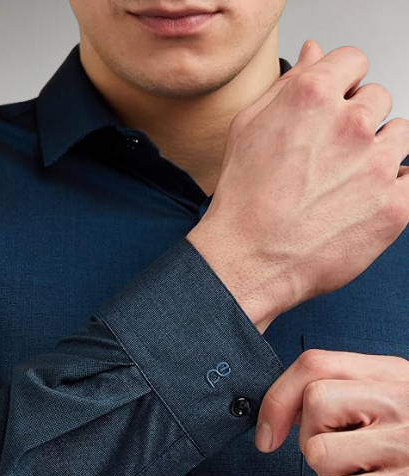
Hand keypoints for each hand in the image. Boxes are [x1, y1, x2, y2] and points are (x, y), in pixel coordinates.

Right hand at [186, 40, 408, 332]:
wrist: (249, 260)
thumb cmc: (243, 201)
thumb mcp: (248, 128)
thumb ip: (287, 85)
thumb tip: (314, 54)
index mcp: (312, 97)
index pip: (353, 62)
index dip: (341, 84)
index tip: (335, 105)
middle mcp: (349, 125)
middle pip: (378, 99)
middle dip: (357, 121)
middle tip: (330, 156)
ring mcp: (376, 166)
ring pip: (399, 136)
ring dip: (377, 152)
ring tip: (344, 181)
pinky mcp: (394, 206)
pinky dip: (392, 187)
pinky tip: (362, 200)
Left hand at [255, 349, 408, 475]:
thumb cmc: (393, 470)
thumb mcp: (368, 418)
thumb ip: (332, 399)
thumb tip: (275, 409)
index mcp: (391, 376)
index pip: (315, 364)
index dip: (279, 397)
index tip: (268, 431)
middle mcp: (403, 400)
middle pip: (316, 401)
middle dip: (310, 438)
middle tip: (341, 459)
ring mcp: (407, 443)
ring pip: (319, 450)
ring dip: (331, 475)